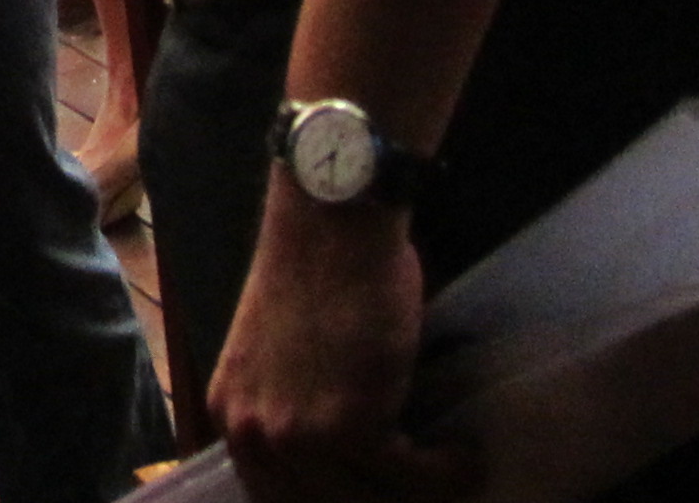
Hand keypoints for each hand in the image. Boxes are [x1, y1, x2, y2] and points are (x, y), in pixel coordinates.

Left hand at [211, 188, 468, 501]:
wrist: (331, 222)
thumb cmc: (317, 270)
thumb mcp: (280, 356)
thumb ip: (292, 407)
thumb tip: (340, 458)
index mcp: (232, 414)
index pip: (278, 497)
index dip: (333, 502)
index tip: (375, 495)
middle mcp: (254, 433)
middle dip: (383, 501)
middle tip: (424, 489)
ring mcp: (298, 435)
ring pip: (372, 498)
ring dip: (424, 491)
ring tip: (454, 472)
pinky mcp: (350, 427)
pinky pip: (411, 476)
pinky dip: (448, 470)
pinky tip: (466, 453)